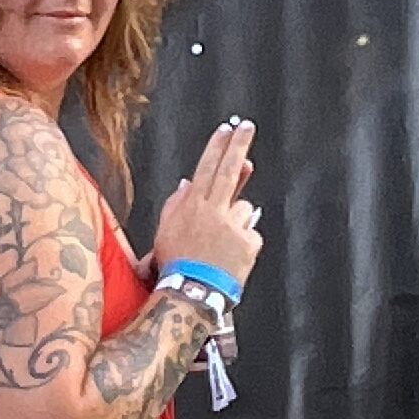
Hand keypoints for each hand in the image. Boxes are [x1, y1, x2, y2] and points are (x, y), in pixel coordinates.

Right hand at [149, 117, 263, 293]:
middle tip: (247, 125)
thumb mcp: (166, 231)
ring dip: (237, 220)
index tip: (227, 128)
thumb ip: (177, 205)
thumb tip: (186, 183)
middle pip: (229, 170)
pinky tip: (231, 257)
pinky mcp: (249, 242)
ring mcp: (233, 225)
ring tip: (222, 244)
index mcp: (193, 206)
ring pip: (244, 208)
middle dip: (238, 144)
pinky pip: (252, 233)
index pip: (207, 167)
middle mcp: (214, 210)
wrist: (191, 292)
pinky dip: (244, 243)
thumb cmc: (176, 264)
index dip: (218, 146)